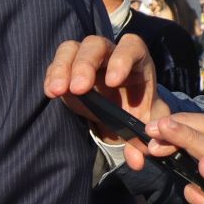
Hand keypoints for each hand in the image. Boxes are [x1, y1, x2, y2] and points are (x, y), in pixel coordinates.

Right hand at [43, 33, 162, 130]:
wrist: (121, 110)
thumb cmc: (138, 108)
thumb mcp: (151, 118)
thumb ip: (150, 132)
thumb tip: (137, 158)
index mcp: (136, 59)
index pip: (131, 47)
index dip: (122, 59)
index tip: (113, 82)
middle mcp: (109, 53)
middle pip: (96, 45)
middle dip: (86, 64)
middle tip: (79, 88)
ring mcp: (85, 58)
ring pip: (71, 49)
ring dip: (63, 67)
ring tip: (59, 91)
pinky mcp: (67, 68)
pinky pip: (56, 63)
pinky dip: (52, 76)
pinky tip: (52, 92)